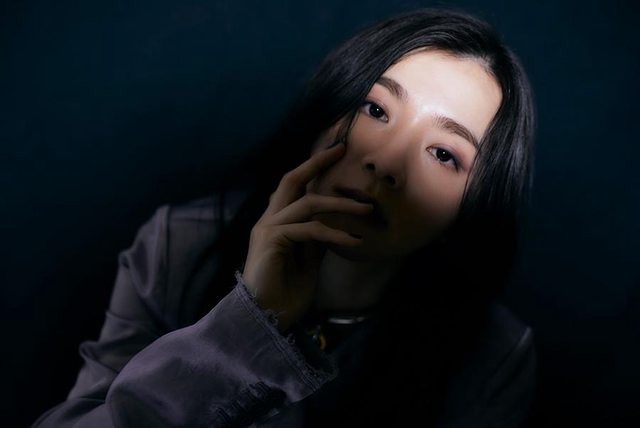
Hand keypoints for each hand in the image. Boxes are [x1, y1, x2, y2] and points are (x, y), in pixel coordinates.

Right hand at [241, 143, 373, 332]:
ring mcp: (268, 229)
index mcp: (276, 223)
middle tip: (342, 150)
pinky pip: (310, 230)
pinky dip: (335, 234)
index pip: (294, 188)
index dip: (313, 169)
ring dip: (341, 205)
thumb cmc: (285, 295)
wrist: (265, 319)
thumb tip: (334, 224)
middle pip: (291, 180)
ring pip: (308, 204)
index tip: (336, 154)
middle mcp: (269, 220)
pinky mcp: (272, 240)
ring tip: (366, 210)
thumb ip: (316, 240)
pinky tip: (354, 242)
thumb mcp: (309, 262)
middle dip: (317, 162)